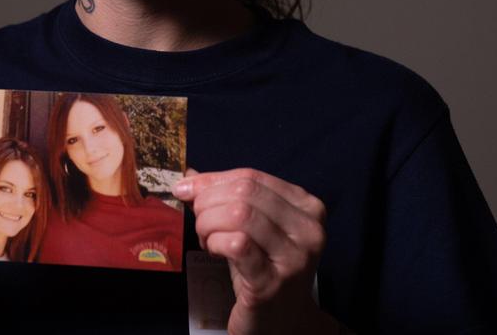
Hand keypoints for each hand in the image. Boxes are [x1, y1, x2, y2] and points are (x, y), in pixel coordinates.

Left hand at [173, 168, 337, 334]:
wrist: (281, 321)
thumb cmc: (263, 268)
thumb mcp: (250, 226)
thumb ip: (225, 197)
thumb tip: (189, 176)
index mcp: (307, 207)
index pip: (252, 177)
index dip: (213, 180)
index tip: (187, 189)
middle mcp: (309, 229)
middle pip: (244, 192)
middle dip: (208, 202)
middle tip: (200, 221)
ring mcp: (295, 257)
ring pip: (239, 214)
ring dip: (209, 223)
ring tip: (207, 239)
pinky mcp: (273, 282)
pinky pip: (236, 244)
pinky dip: (215, 242)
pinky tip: (214, 251)